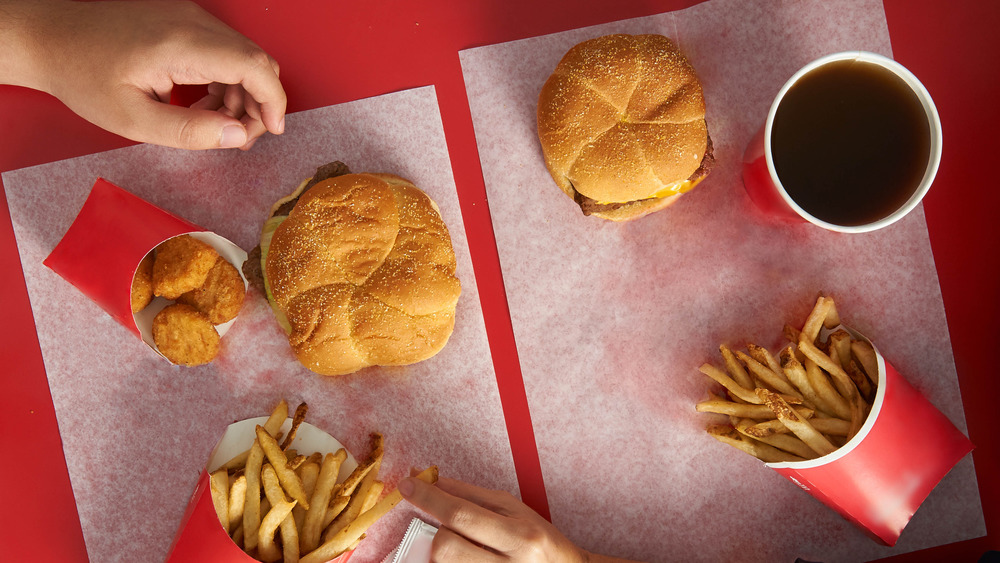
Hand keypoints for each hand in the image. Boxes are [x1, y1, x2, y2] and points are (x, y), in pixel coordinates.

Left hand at [4, 0, 285, 149]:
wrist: (49, 37)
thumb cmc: (83, 75)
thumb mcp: (133, 120)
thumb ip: (190, 132)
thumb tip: (239, 136)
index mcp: (183, 45)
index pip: (256, 67)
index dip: (274, 102)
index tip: (271, 131)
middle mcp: (193, 23)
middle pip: (256, 61)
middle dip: (259, 103)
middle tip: (239, 137)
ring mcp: (190, 17)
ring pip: (244, 56)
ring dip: (242, 93)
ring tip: (214, 124)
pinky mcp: (184, 19)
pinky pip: (224, 49)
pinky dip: (226, 79)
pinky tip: (202, 103)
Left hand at [398, 476, 585, 562]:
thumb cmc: (539, 540)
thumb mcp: (514, 509)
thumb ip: (472, 495)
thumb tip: (433, 480)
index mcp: (520, 535)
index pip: (461, 514)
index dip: (428, 497)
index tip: (408, 484)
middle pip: (445, 547)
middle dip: (438, 533)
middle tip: (450, 529)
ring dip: (443, 553)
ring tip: (463, 547)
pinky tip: (464, 556)